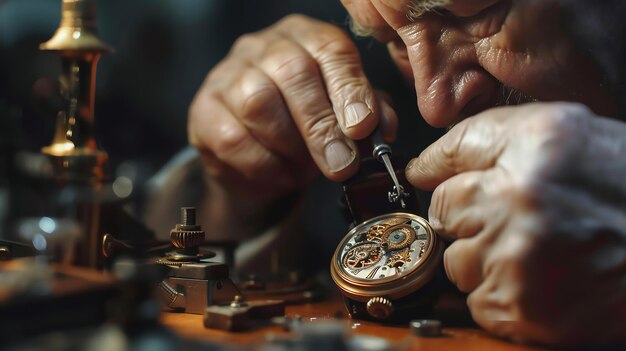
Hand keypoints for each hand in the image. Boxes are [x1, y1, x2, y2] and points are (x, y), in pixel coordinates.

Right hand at [189, 14, 396, 203]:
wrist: (255, 154)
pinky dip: (263, 164)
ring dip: (290, 145)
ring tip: (305, 168)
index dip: (349, 88)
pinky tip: (279, 173)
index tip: (362, 127)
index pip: (330, 49)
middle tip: (341, 164)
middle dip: (321, 125)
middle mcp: (264, 47)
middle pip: (293, 73)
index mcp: (306, 38)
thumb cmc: (305, 126)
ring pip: (259, 102)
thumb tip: (384, 126)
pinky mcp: (203, 109)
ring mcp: (228, 74)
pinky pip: (232, 137)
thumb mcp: (344, 116)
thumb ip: (369, 115)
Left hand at [406, 102, 625, 345]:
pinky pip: (479, 303)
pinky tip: (544, 282)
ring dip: (484, 262)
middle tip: (520, 223)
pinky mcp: (526, 309)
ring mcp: (520, 259)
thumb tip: (421, 168)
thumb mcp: (562, 134)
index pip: (443, 168)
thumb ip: (485, 139)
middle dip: (471, 222)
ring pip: (457, 264)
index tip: (467, 192)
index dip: (455, 184)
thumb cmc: (622, 185)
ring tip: (538, 253)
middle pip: (443, 217)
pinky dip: (502, 297)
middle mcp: (521, 200)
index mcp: (534, 146)